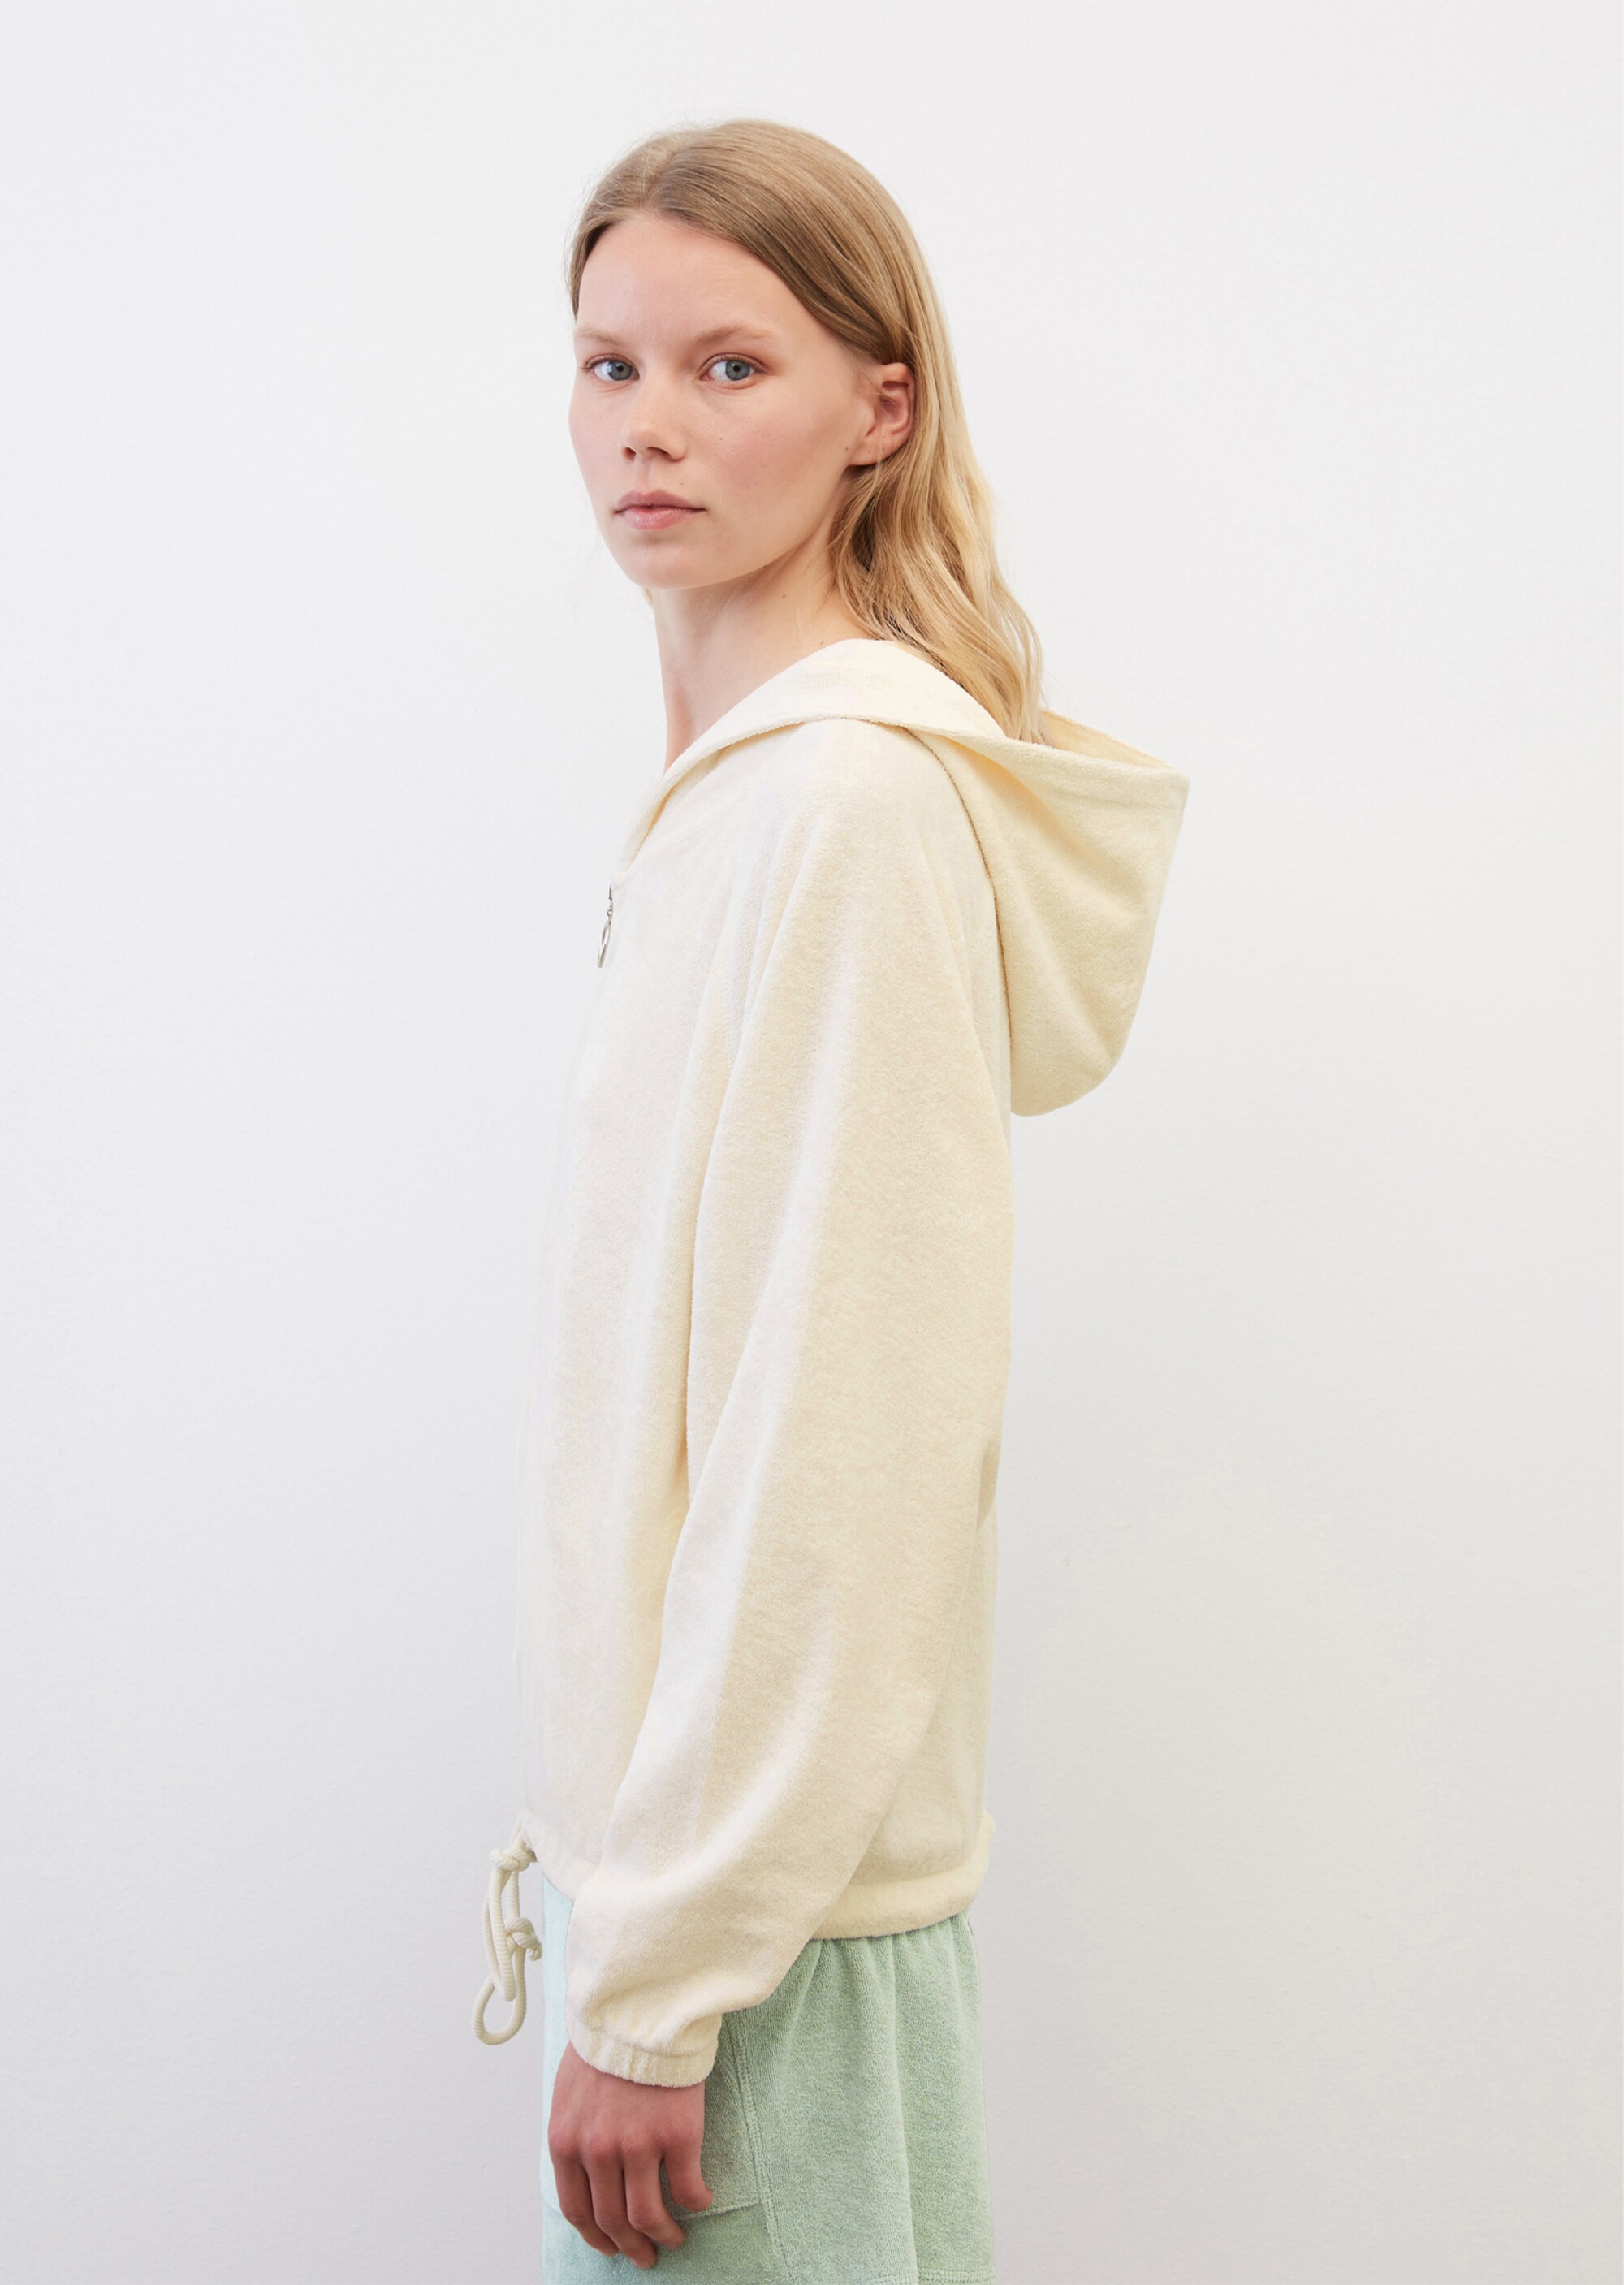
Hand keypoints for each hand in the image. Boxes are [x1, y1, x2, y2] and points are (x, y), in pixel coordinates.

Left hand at [547, 2037, 712, 2267]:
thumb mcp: (569, 2092)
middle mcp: (598, 2152)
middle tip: (644, 2255)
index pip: (577, 2209)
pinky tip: (701, 2200)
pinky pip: (689, 2189)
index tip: (611, 2245)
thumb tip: (585, 2172)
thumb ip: (575, 2135)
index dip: (596, 2235)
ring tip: (673, 2237)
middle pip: (613, 2221)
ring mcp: (638, 2146)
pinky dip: (696, 2202)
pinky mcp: (677, 2135)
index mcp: (567, 2142)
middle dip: (630, 2246)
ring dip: (663, 2236)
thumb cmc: (605, 2043)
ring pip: (649, 2217)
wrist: (640, 2006)